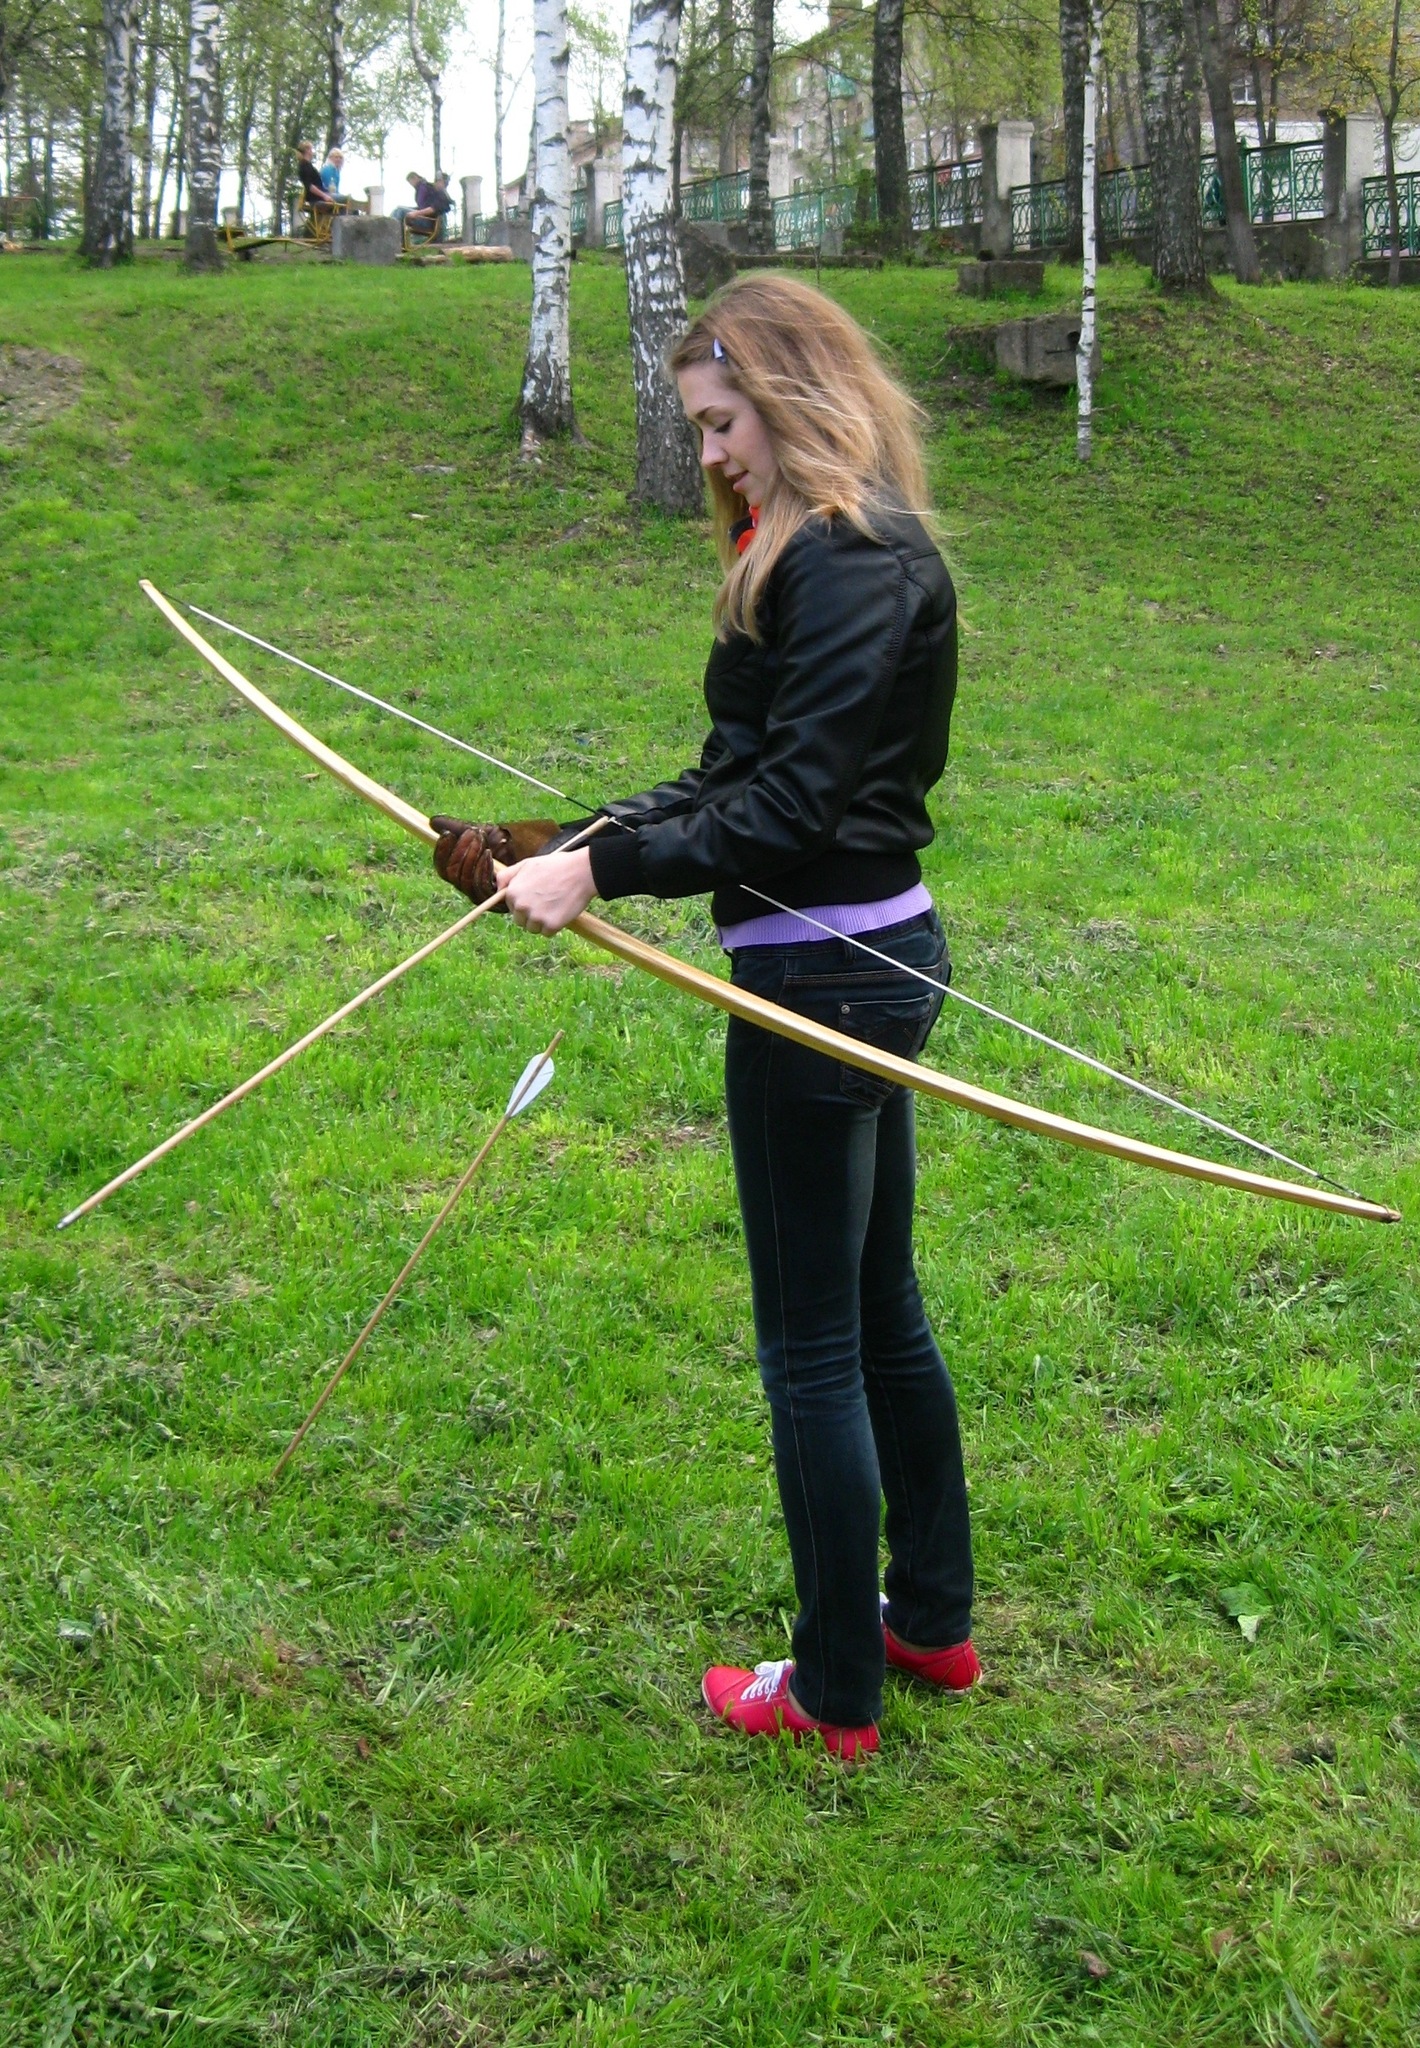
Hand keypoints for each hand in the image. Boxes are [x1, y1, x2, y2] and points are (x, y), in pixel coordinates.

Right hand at [430, 817, 558, 902]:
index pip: (442, 867)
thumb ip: (459, 828)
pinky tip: (489, 854)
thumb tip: (432, 822)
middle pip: (452, 876)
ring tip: (481, 839)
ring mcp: (483, 894)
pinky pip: (482, 887)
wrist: (535, 850)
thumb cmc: (508, 843)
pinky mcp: (497, 899)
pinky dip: (483, 869)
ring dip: (471, 858)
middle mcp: (469, 886)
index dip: (441, 852)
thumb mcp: (482, 832)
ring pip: (465, 882)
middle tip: (472, 833)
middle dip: (459, 852)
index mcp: (462, 871)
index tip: (446, 834)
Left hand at [500, 847, 595, 934]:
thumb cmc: (555, 866)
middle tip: (547, 901)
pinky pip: (547, 933)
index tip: (537, 895)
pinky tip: (561, 911)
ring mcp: (536, 917)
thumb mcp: (527, 864)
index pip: (512, 908)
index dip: (525, 902)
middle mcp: (521, 906)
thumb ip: (508, 876)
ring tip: (554, 905)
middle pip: (520, 921)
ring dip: (542, 922)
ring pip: (533, 929)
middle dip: (531, 915)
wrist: (581, 872)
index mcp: (513, 892)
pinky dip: (554, 926)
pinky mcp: (551, 926)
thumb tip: (496, 889)